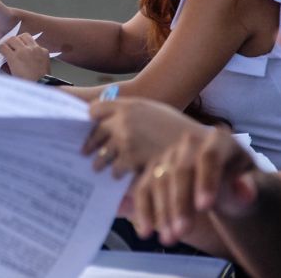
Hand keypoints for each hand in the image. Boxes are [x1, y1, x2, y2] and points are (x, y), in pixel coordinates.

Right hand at [0, 33, 49, 80]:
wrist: (42, 85)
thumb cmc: (26, 83)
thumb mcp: (12, 75)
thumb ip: (7, 64)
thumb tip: (5, 58)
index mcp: (14, 58)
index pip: (3, 46)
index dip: (0, 48)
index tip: (1, 50)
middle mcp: (24, 50)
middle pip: (12, 39)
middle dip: (8, 42)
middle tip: (9, 46)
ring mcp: (35, 49)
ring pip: (24, 36)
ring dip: (20, 39)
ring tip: (20, 44)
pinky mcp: (43, 50)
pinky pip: (35, 44)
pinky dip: (32, 46)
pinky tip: (31, 52)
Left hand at [83, 97, 206, 177]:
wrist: (196, 142)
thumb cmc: (175, 127)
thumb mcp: (152, 110)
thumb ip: (131, 112)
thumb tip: (113, 119)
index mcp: (127, 105)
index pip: (96, 108)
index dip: (91, 117)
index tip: (89, 124)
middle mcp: (123, 120)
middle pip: (96, 132)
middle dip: (90, 143)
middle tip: (84, 151)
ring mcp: (125, 139)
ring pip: (103, 153)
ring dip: (99, 161)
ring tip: (97, 166)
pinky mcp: (131, 158)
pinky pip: (115, 168)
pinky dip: (115, 172)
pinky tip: (117, 174)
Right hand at [131, 129, 256, 245]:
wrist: (228, 190)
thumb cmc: (242, 189)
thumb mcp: (250, 189)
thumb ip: (247, 190)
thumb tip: (245, 191)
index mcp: (220, 141)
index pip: (210, 156)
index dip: (206, 180)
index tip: (205, 207)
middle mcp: (190, 144)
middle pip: (181, 170)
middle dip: (180, 202)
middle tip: (183, 231)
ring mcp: (169, 156)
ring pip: (160, 180)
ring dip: (162, 211)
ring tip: (170, 239)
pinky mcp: (153, 171)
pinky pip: (143, 189)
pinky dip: (143, 210)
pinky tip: (146, 232)